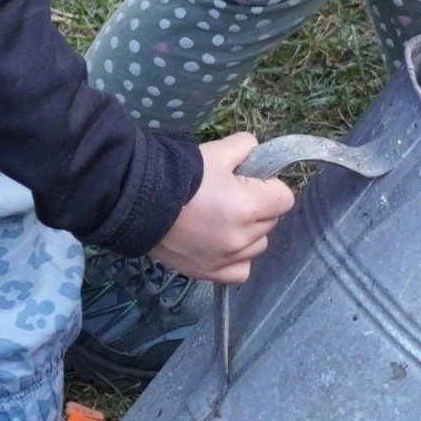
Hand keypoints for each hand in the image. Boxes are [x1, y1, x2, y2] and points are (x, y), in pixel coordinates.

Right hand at [149, 134, 296, 282]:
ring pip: (258, 245)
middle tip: (231, 196)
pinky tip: (223, 245)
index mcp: (248, 207)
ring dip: (248, 233)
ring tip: (223, 220)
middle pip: (271, 221)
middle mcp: (241, 238)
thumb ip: (246, 148)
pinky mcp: (209, 273)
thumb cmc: (179, 175)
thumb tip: (259, 154)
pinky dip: (236, 259)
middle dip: (258, 207)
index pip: (284, 198)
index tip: (251, 181)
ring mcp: (226, 259)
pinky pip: (240, 270)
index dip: (270, 186)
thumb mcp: (216, 151)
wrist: (137, 201)